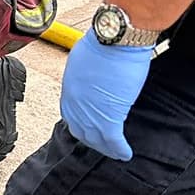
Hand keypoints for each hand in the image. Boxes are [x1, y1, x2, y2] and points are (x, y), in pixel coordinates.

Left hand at [59, 29, 153, 159]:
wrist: (113, 40)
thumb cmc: (102, 42)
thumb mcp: (83, 59)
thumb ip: (84, 74)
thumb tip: (92, 77)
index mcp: (68, 89)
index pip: (70, 115)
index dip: (80, 124)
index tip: (88, 129)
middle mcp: (75, 104)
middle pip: (81, 130)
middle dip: (92, 140)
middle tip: (102, 146)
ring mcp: (90, 112)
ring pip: (96, 138)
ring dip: (106, 148)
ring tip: (115, 153)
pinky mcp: (109, 116)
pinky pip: (113, 140)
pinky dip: (119, 149)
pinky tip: (125, 154)